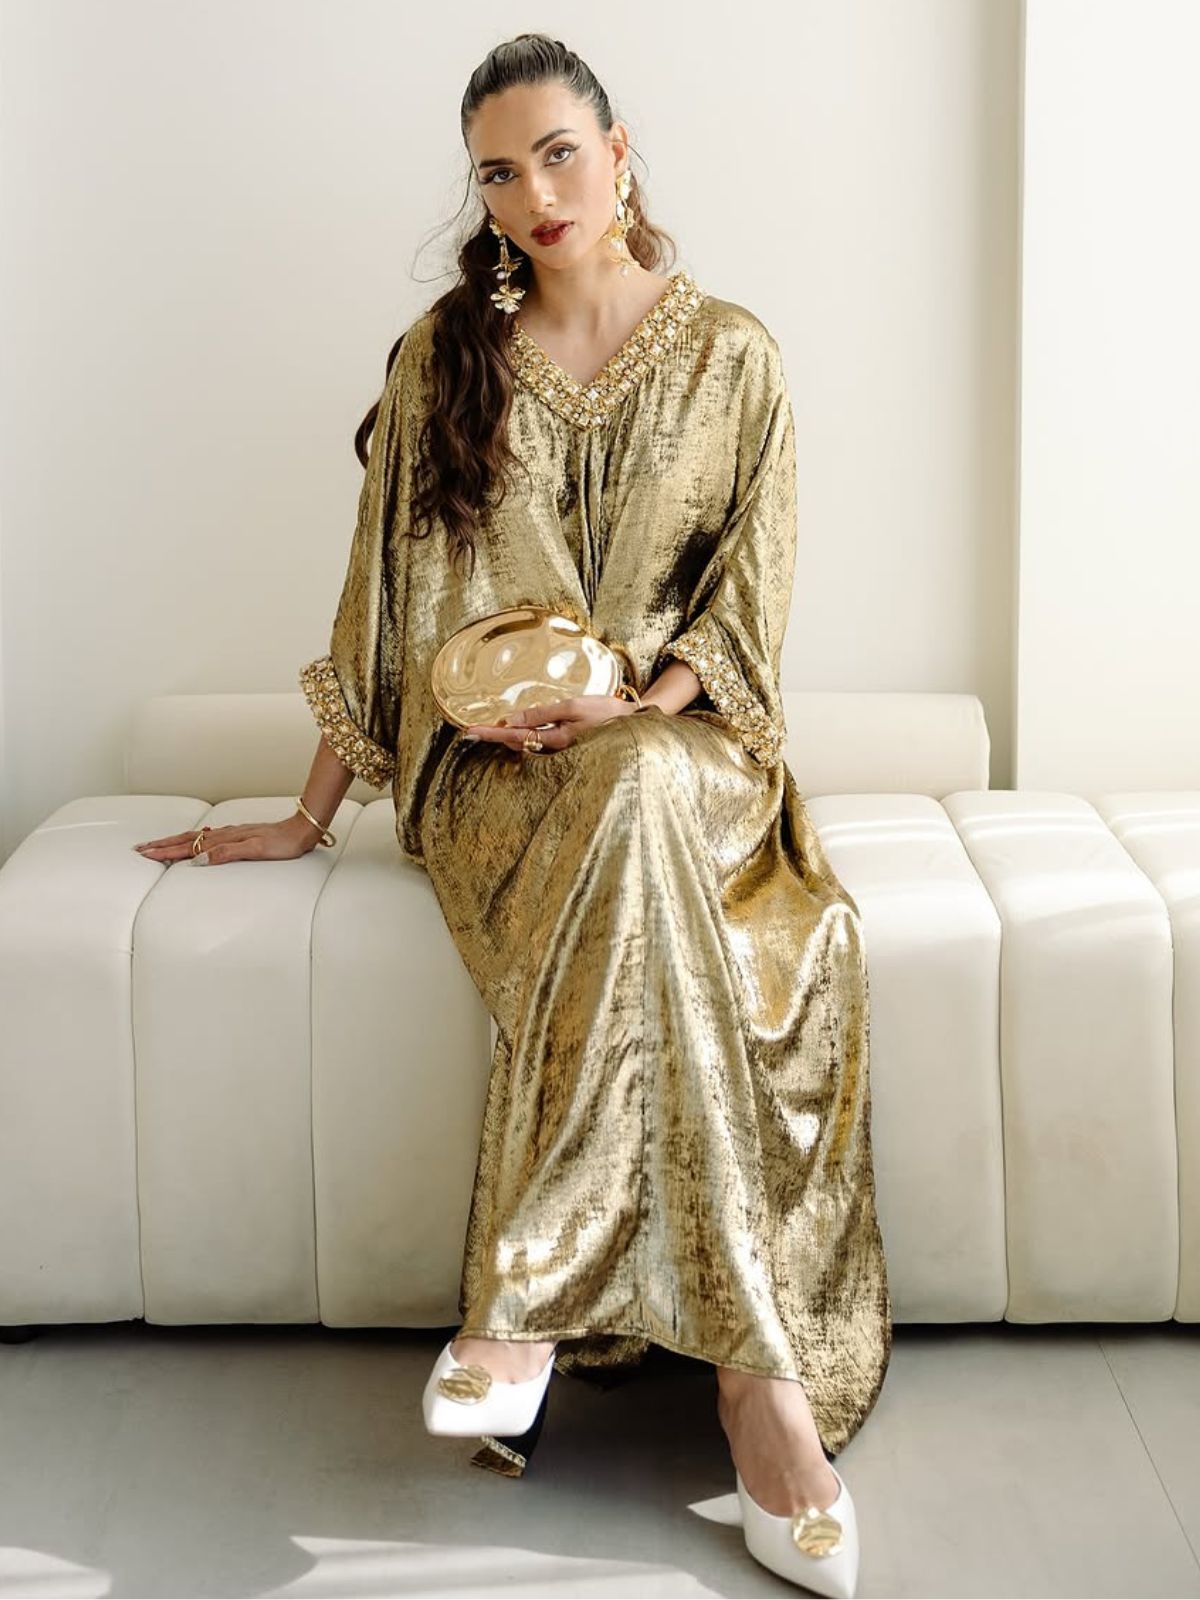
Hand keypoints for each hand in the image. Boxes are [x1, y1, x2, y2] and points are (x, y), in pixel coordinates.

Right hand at [131, 813, 322, 864]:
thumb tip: (199, 860)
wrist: (302, 830)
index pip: (189, 846)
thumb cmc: (283, 843)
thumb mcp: (256, 850)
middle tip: (141, 849)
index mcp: (224, 839)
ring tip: (158, 844)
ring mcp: (231, 834)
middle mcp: (224, 834)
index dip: (166, 851)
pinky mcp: (239, 836)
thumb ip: (227, 853)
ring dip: (174, 841)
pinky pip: (207, 837)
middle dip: (162, 845)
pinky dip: (193, 840)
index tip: (146, 854)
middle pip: (187, 839)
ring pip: (195, 837)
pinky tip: (194, 841)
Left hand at [463, 695, 639, 751]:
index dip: (491, 733)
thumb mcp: (573, 707)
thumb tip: (511, 721)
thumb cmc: (605, 713)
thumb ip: (541, 714)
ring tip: (492, 729)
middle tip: (476, 729)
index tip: (469, 731)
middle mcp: (554, 750)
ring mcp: (560, 751)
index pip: (513, 737)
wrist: (633, 725)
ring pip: (527, 746)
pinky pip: (539, 745)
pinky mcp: (566, 748)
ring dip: (510, 737)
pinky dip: (526, 737)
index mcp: (554, 739)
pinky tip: (521, 730)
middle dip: (497, 737)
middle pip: (517, 744)